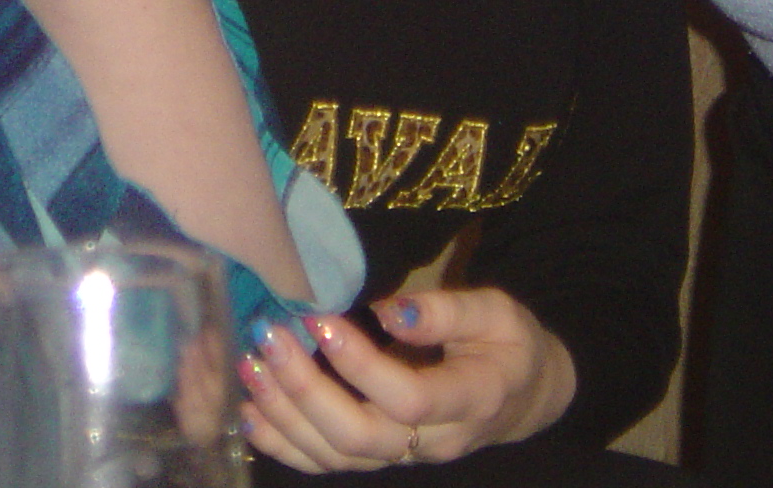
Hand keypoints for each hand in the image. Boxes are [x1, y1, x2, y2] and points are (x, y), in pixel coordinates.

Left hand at [237, 288, 576, 469]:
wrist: (521, 398)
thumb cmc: (509, 345)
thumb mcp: (498, 313)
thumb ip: (448, 312)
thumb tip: (390, 309)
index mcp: (469, 400)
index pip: (408, 397)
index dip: (361, 365)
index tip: (321, 319)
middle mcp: (433, 441)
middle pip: (360, 436)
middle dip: (305, 390)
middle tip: (270, 338)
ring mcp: (403, 457)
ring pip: (336, 456)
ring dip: (285, 415)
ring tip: (251, 366)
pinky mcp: (379, 458)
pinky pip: (326, 464)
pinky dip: (283, 443)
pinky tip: (252, 412)